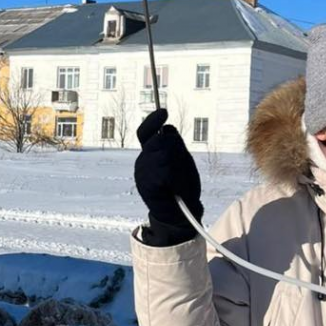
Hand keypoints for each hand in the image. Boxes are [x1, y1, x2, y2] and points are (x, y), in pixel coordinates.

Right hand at [134, 108, 203, 245]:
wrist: (181, 214)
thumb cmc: (183, 186)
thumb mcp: (182, 160)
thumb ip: (174, 145)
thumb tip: (167, 128)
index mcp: (150, 154)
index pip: (146, 132)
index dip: (153, 120)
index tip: (164, 111)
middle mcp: (142, 161)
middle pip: (160, 140)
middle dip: (176, 150)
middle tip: (181, 169)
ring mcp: (142, 173)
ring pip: (163, 153)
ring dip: (176, 165)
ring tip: (178, 180)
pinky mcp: (146, 185)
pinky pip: (164, 170)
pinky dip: (174, 177)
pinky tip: (174, 186)